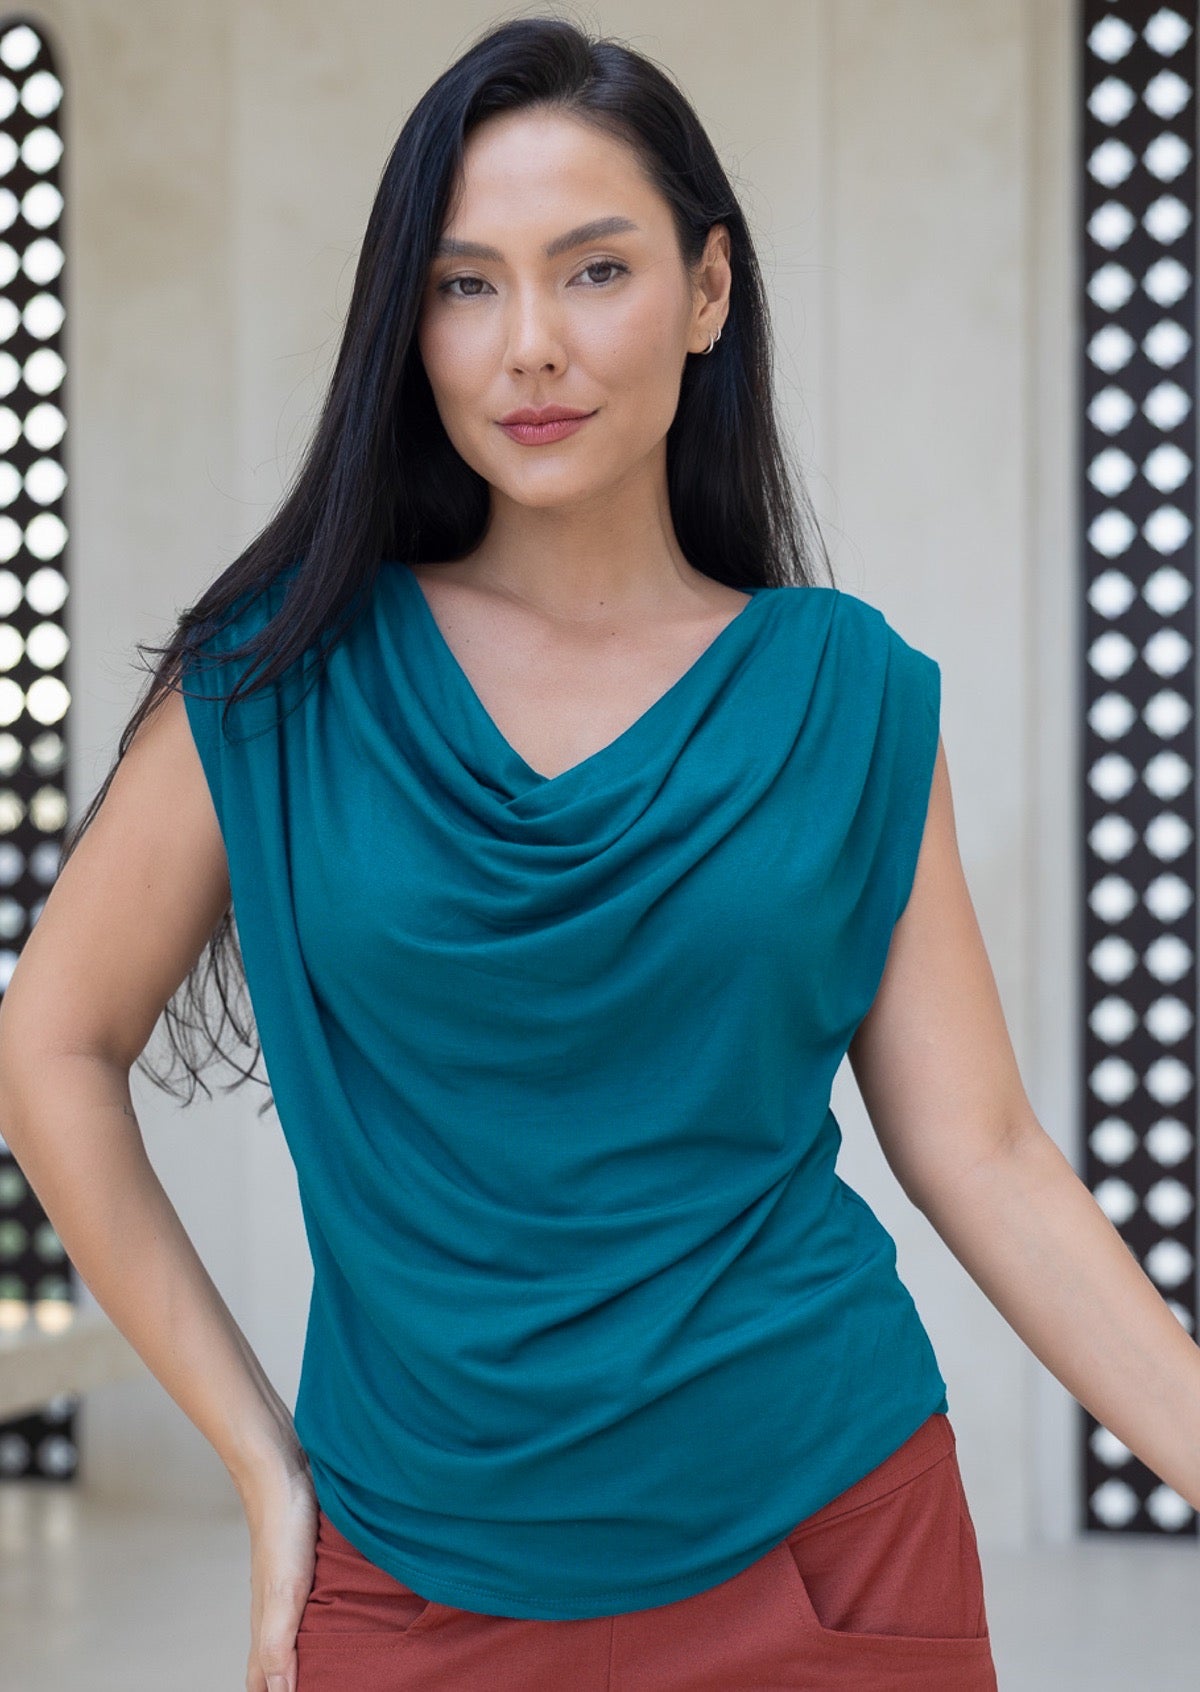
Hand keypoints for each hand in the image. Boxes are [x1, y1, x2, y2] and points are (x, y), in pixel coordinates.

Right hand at [239, 1448, 319, 1691]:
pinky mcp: (311, 1562)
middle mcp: (278, 1607)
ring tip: (340, 1668)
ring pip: (297, 1631)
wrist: (284, 1470)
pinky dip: (326, 1620)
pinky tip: (348, 1615)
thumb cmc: (283, 1529)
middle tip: (327, 1686)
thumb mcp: (283, 1592)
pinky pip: (315, 1602)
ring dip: (311, 1653)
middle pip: (276, 1660)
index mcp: (268, 1623)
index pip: (262, 1679)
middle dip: (290, 1684)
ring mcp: (293, 1584)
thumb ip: (277, 1645)